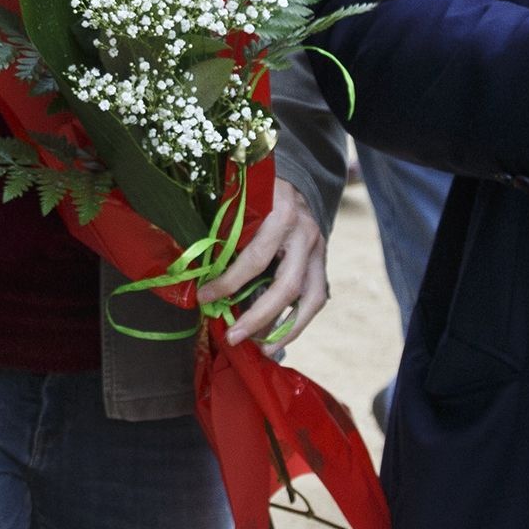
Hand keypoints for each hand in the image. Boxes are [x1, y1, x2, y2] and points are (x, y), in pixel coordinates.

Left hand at [205, 190, 328, 352]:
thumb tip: (207, 280)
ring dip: (288, 329)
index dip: (229, 283)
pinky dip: (298, 319)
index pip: (255, 258)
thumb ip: (230, 236)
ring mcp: (320, 250)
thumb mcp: (244, 204)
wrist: (295, 179)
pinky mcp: (323, 262)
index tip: (205, 298)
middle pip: (288, 286)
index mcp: (282, 215)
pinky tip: (279, 334)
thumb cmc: (260, 192)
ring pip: (312, 298)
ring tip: (264, 349)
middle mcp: (306, 235)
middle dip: (259, 317)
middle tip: (234, 337)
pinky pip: (316, 297)